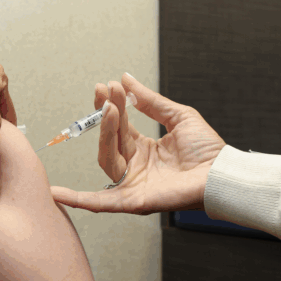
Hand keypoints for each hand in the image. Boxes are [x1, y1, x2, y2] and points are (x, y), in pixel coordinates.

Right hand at [50, 74, 225, 214]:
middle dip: (106, 116)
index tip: (107, 86)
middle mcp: (135, 167)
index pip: (119, 127)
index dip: (111, 106)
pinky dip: (79, 200)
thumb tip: (127, 78)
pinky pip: (103, 202)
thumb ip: (150, 100)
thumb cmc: (208, 150)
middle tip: (106, 92)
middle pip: (110, 141)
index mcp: (144, 149)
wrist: (222, 172)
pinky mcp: (135, 200)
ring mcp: (133, 184)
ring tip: (109, 110)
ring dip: (104, 134)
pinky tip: (57, 193)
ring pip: (107, 159)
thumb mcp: (177, 116)